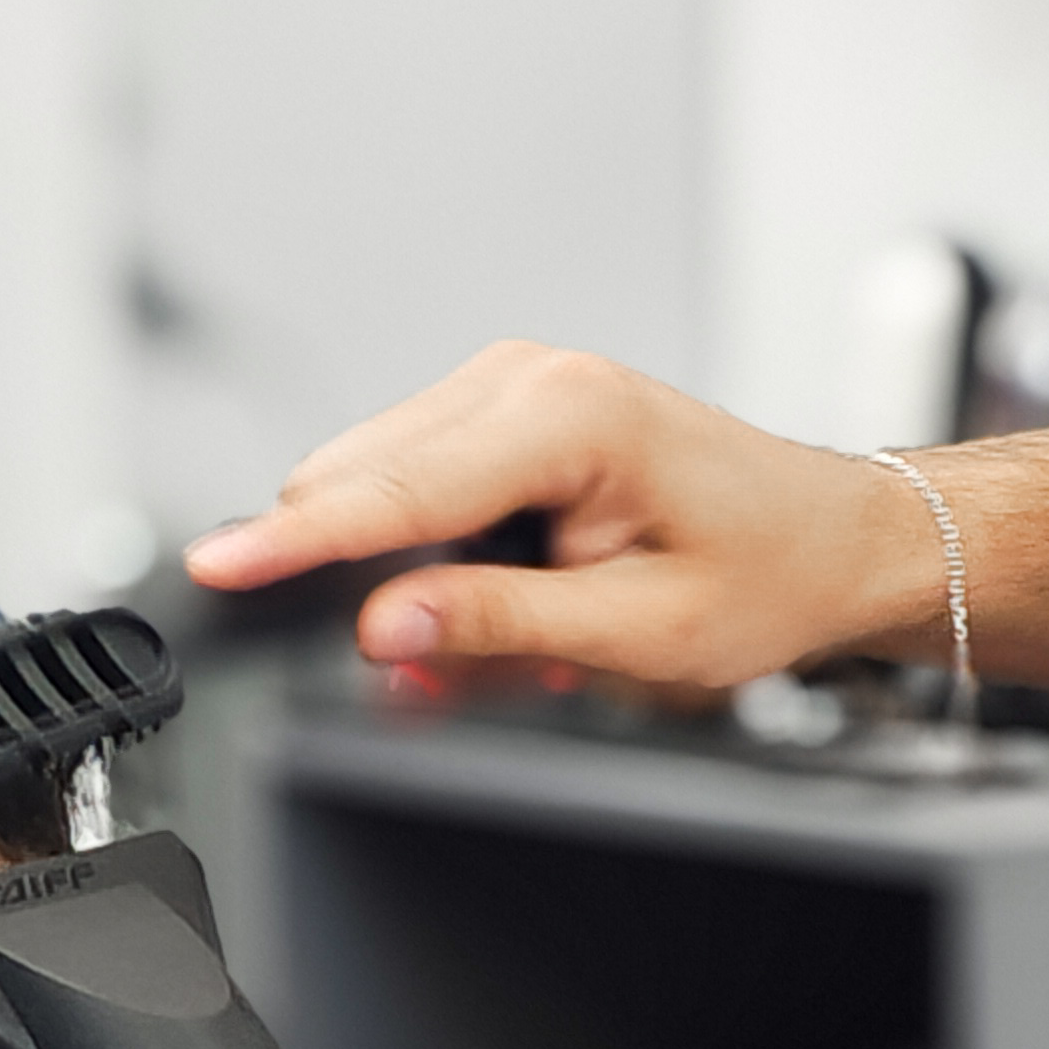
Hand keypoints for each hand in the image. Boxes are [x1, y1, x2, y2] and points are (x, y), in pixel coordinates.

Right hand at [182, 341, 942, 688]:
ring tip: (523, 629)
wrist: (830, 537)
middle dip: (361, 581)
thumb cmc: (764, 573)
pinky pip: (410, 480)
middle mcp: (526, 376)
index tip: (217, 568)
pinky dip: (426, 550)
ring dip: (405, 570)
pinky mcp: (500, 406)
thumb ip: (499, 626)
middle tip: (444, 673)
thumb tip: (386, 628)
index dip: (294, 543)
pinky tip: (509, 592)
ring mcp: (509, 381)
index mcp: (567, 417)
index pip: (394, 492)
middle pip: (360, 478)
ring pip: (373, 480)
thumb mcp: (637, 634)